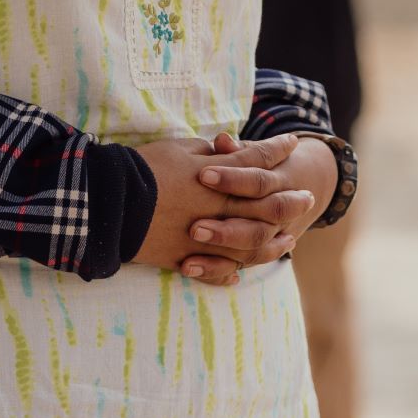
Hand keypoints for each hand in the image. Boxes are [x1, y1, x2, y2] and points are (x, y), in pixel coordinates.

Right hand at [129, 134, 331, 284]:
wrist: (109, 203)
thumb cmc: (143, 169)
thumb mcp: (177, 149)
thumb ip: (208, 152)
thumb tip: (226, 147)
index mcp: (217, 178)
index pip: (256, 161)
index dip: (276, 150)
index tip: (293, 143)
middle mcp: (218, 210)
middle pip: (264, 206)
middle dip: (288, 200)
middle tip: (307, 198)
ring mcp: (204, 238)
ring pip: (250, 244)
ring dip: (273, 240)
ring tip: (289, 238)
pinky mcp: (185, 258)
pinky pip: (216, 270)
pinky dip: (230, 271)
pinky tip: (242, 274)